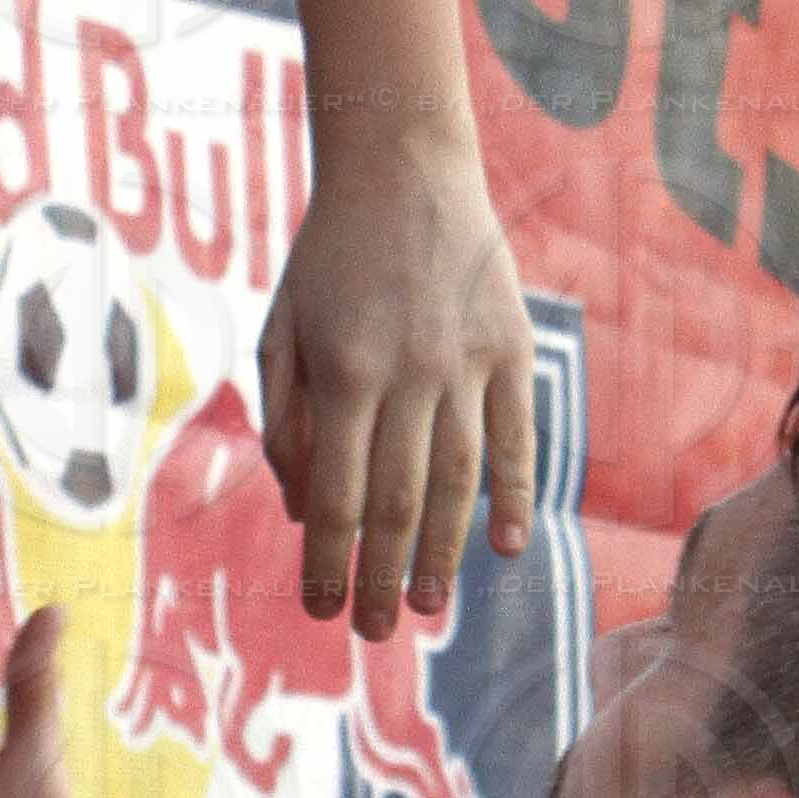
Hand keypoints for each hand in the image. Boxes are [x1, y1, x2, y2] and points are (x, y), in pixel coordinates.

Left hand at [259, 118, 536, 633]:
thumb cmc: (329, 255)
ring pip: (456, 481)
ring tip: (426, 608)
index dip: (327, 561)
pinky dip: (514, 495)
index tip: (319, 610)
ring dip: (441, 553)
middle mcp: (408, 374)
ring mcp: (466, 362)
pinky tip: (507, 548)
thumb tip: (304, 510)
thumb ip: (285, 420)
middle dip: (378, 578)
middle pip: (394, 503)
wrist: (403, 164)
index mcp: (343, 372)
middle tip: (371, 633)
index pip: (334, 495)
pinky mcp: (511, 348)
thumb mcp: (282, 328)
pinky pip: (517, 436)